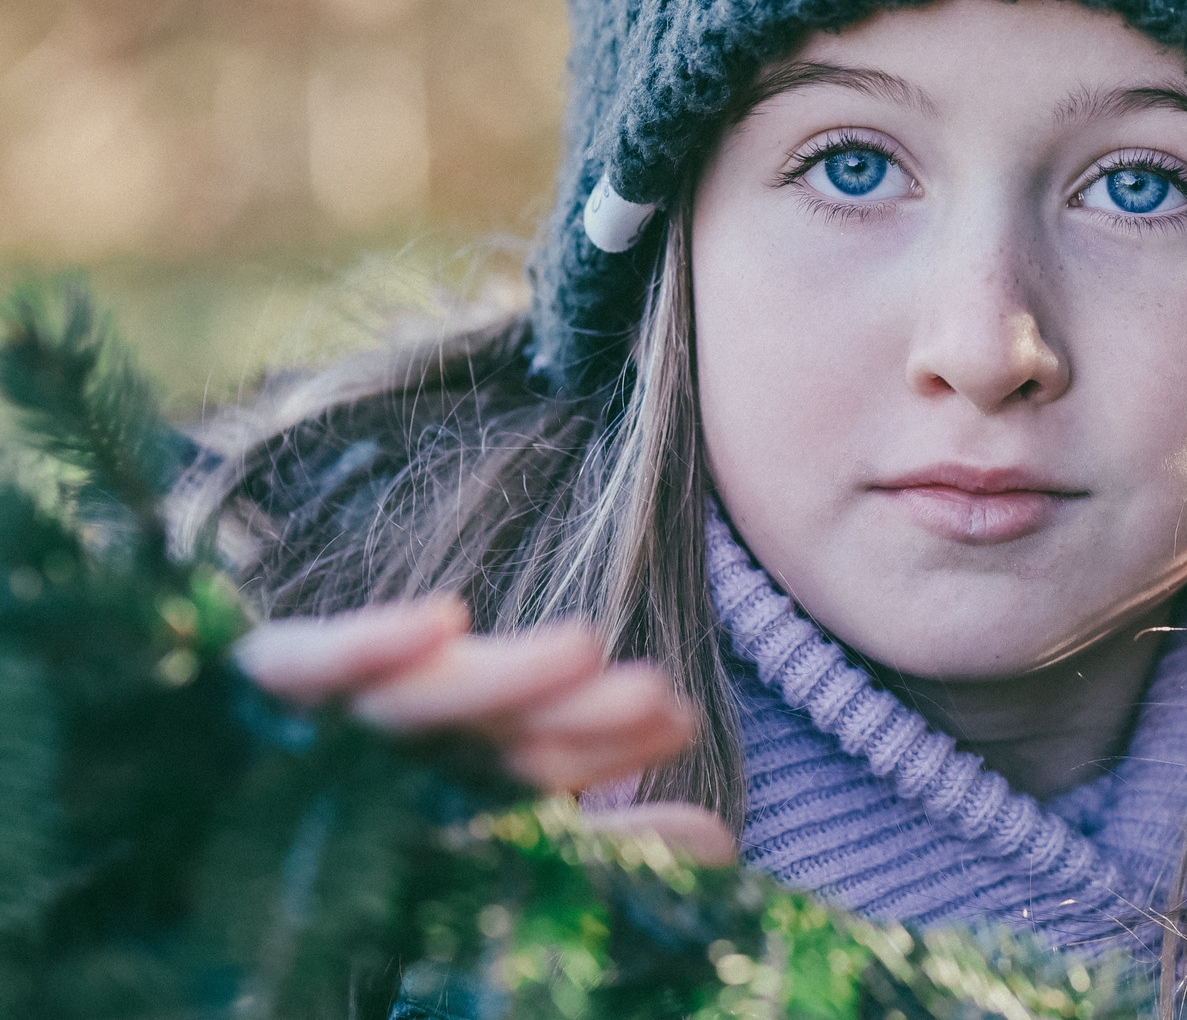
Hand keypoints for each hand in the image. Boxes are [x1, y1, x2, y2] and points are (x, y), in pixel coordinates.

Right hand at [234, 597, 735, 863]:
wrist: (153, 865)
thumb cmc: (322, 874)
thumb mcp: (480, 871)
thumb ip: (593, 859)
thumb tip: (727, 845)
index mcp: (434, 779)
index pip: (530, 759)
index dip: (605, 739)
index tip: (680, 717)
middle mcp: (383, 743)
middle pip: (488, 721)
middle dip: (572, 705)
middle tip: (657, 692)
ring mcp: (318, 717)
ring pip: (419, 694)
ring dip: (499, 672)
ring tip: (583, 649)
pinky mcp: (248, 691)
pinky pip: (305, 666)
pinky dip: (367, 644)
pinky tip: (438, 617)